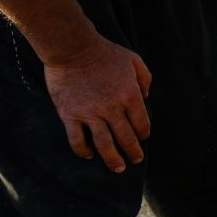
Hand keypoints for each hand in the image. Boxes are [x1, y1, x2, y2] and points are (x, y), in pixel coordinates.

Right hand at [43, 34, 151, 172]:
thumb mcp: (134, 60)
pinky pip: (77, 140)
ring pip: (104, 144)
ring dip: (113, 159)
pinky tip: (89, 155)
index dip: (144, 134)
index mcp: (130, 95)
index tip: (142, 138)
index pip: (141, 123)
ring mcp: (90, 113)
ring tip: (118, 168)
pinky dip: (83, 151)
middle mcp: (112, 108)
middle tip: (136, 160)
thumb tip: (146, 96)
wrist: (73, 48)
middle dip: (133, 152)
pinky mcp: (70, 115)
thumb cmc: (105, 52)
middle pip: (126, 138)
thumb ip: (145, 78)